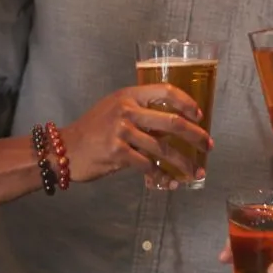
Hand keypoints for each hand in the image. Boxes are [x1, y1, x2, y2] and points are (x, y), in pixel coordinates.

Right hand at [62, 84, 210, 182]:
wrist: (64, 149)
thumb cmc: (92, 130)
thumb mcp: (114, 109)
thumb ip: (139, 112)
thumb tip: (172, 124)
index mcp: (128, 95)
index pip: (165, 91)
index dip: (186, 102)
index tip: (199, 115)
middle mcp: (126, 110)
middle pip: (172, 121)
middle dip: (195, 135)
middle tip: (207, 145)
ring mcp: (121, 131)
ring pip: (163, 148)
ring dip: (183, 162)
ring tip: (194, 170)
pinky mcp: (117, 153)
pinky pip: (148, 165)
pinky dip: (161, 176)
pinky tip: (169, 182)